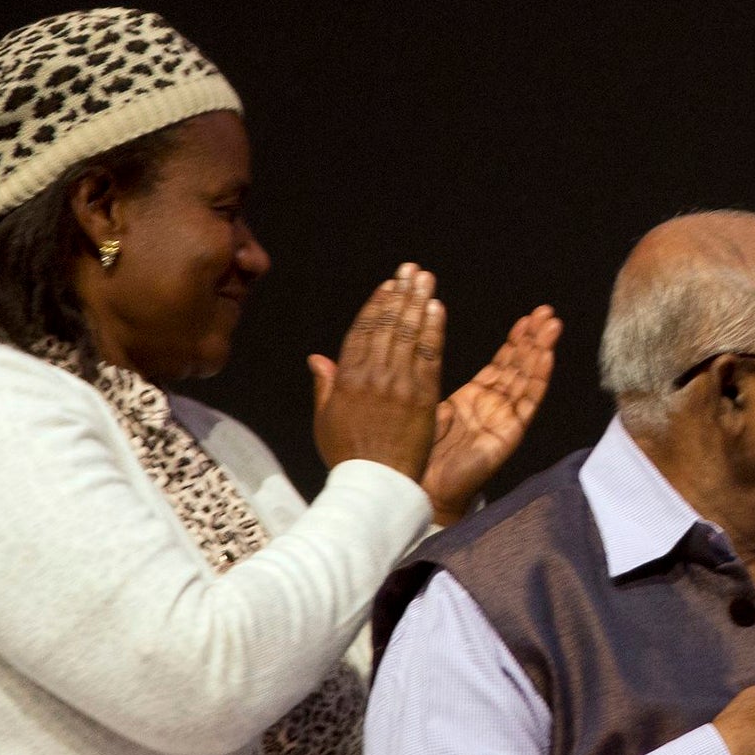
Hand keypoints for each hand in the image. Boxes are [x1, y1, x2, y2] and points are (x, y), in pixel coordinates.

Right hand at [311, 265, 444, 482]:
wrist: (375, 484)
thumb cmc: (348, 456)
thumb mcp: (325, 420)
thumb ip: (325, 385)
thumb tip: (317, 358)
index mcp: (347, 379)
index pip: (363, 331)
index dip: (376, 305)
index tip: (387, 285)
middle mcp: (372, 376)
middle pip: (388, 325)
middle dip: (400, 294)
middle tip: (411, 270)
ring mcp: (399, 385)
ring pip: (409, 334)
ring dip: (418, 303)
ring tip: (425, 280)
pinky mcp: (423, 397)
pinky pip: (430, 356)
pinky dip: (433, 330)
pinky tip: (438, 309)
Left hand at [423, 306, 559, 526]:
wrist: (421, 487)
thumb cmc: (419, 451)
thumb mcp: (426, 405)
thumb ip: (433, 378)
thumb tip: (430, 350)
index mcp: (475, 398)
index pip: (502, 364)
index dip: (515, 341)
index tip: (528, 318)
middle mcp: (494, 406)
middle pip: (520, 367)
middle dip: (533, 339)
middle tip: (546, 312)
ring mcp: (504, 419)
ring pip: (527, 379)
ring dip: (541, 351)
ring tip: (552, 325)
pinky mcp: (509, 433)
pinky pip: (527, 402)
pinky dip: (538, 377)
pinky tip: (546, 355)